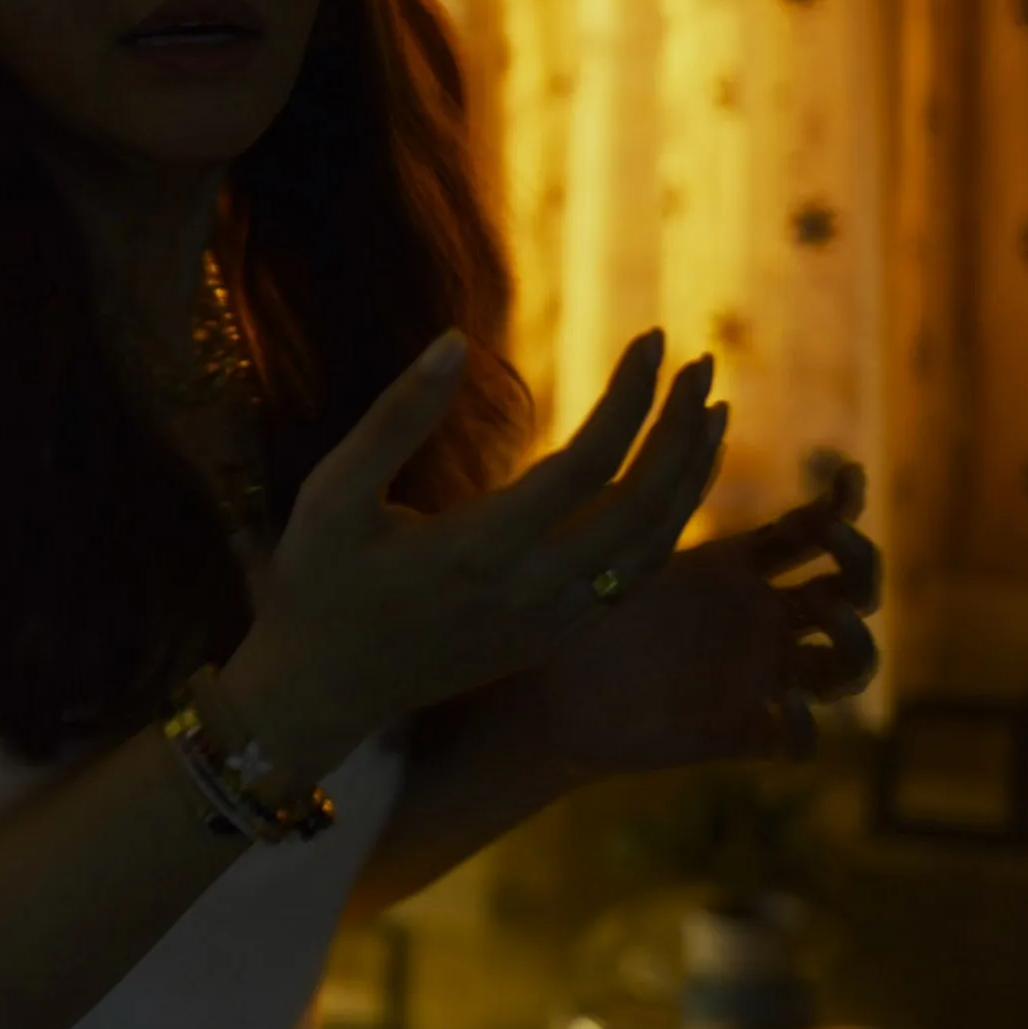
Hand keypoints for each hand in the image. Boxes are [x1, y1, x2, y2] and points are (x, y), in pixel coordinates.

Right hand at [222, 327, 724, 753]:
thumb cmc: (317, 583)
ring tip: (710, 413)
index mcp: (477, 546)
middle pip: (641, 504)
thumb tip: (453, 341)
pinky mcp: (551, 638)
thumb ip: (395, 416)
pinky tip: (673, 483)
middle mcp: (529, 589)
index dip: (629, 396)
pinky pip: (631, 580)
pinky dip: (666, 526)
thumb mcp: (332, 492)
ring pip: (651, 548)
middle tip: (701, 363)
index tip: (651, 337)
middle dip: (680, 428)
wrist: (321, 691)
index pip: (587, 462)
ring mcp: (548, 621)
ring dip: (689, 477)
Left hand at [503, 459, 882, 782]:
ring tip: (826, 614)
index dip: (841, 506)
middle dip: (861, 564)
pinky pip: (798, 740)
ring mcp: (756, 676)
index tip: (845, 475)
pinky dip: (804, 726)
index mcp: (735, 569)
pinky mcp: (737, 730)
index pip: (814, 534)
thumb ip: (649, 484)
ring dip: (856, 642)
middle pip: (852, 592)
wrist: (539, 689)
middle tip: (836, 540)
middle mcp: (758, 620)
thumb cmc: (567, 608)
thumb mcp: (612, 541)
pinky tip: (782, 704)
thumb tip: (682, 406)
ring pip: (848, 667)